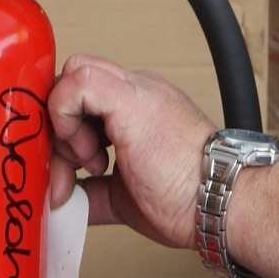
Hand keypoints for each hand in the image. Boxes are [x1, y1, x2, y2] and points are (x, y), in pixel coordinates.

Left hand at [47, 55, 215, 247]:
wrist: (219, 200)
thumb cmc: (188, 201)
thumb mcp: (125, 197)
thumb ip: (94, 192)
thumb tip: (70, 204)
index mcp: (139, 109)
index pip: (83, 98)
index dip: (66, 132)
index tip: (71, 173)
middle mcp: (138, 91)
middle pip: (72, 83)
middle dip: (59, 129)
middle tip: (72, 173)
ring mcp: (136, 89)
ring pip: (72, 73)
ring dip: (64, 125)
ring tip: (90, 166)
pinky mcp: (129, 98)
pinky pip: (77, 80)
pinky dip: (65, 115)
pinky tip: (86, 152)